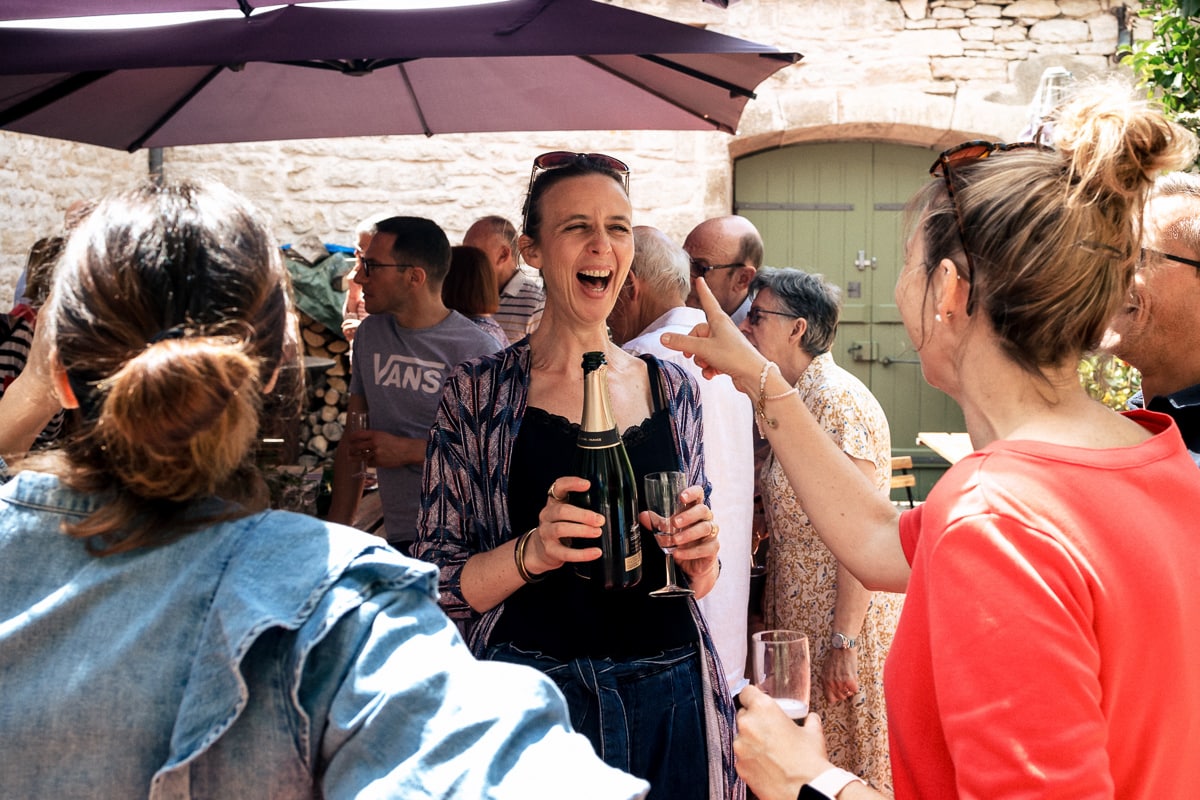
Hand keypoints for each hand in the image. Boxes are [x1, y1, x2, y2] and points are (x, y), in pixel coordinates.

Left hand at [344, 430, 423, 469]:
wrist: (406, 450)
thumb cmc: (395, 442)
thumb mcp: (383, 435)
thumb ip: (372, 437)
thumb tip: (360, 440)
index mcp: (375, 434)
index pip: (358, 435)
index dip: (352, 437)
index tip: (349, 439)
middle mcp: (374, 443)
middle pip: (357, 446)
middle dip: (351, 449)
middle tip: (349, 450)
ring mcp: (376, 453)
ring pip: (361, 456)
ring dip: (354, 457)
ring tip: (350, 458)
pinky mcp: (378, 461)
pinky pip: (369, 463)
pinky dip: (368, 462)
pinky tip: (367, 461)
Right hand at [522, 477, 605, 574]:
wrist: (540, 550)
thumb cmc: (560, 527)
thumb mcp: (567, 513)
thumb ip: (582, 506)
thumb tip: (611, 507)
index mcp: (554, 502)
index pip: (559, 486)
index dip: (571, 483)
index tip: (587, 485)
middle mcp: (547, 515)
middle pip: (562, 511)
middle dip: (583, 515)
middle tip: (600, 520)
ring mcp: (546, 533)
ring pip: (560, 529)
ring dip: (582, 530)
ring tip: (597, 532)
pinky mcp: (550, 550)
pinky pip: (566, 553)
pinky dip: (582, 553)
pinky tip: (596, 552)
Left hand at [641, 483, 719, 578]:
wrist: (693, 563)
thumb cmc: (682, 540)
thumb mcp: (668, 530)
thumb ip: (657, 522)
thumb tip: (643, 515)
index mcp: (694, 508)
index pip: (698, 494)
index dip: (692, 492)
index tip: (681, 497)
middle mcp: (705, 518)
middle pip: (703, 510)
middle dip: (688, 515)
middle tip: (674, 522)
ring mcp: (711, 533)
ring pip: (705, 528)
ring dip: (688, 534)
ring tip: (675, 540)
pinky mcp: (713, 548)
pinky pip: (706, 548)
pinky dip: (690, 552)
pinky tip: (679, 553)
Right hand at [659, 277, 767, 396]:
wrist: (753, 375)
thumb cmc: (733, 356)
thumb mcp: (703, 348)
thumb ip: (682, 343)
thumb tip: (664, 337)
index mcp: (718, 320)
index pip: (707, 301)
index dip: (702, 290)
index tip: (700, 279)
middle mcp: (722, 329)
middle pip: (698, 332)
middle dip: (693, 346)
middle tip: (691, 354)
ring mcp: (725, 343)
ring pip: (703, 348)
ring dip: (701, 359)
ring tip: (707, 365)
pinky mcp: (728, 357)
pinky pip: (711, 360)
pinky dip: (709, 368)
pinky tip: (712, 374)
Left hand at [735, 685, 833, 799]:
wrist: (805, 790)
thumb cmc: (809, 761)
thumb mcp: (813, 733)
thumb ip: (810, 721)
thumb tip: (811, 718)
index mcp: (763, 709)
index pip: (747, 692)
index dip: (753, 697)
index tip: (758, 702)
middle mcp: (747, 724)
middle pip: (743, 715)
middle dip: (754, 720)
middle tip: (769, 730)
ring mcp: (740, 746)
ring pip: (741, 736)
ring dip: (751, 740)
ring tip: (770, 750)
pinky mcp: (739, 766)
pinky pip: (742, 756)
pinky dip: (750, 758)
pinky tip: (766, 764)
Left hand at [822, 647, 860, 704]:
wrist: (842, 648)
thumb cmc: (834, 657)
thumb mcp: (825, 670)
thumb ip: (827, 681)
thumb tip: (830, 690)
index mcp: (824, 681)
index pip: (830, 699)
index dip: (835, 697)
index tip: (838, 692)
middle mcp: (832, 684)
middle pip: (840, 698)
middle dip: (843, 692)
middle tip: (845, 683)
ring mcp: (841, 683)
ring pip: (848, 694)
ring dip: (849, 688)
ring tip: (848, 679)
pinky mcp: (850, 680)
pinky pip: (855, 690)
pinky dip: (855, 685)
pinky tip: (853, 677)